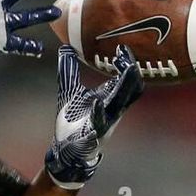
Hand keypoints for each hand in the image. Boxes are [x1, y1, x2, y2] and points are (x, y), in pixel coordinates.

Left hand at [44, 43, 144, 188]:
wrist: (65, 148)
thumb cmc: (73, 119)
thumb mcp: (69, 91)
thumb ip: (68, 70)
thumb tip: (65, 47)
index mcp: (109, 97)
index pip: (126, 79)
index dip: (127, 64)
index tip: (122, 48)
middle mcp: (111, 109)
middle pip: (129, 90)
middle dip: (130, 75)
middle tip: (129, 60)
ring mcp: (104, 122)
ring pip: (119, 105)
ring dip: (123, 89)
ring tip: (126, 72)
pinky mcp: (93, 135)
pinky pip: (100, 123)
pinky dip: (99, 113)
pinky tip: (97, 102)